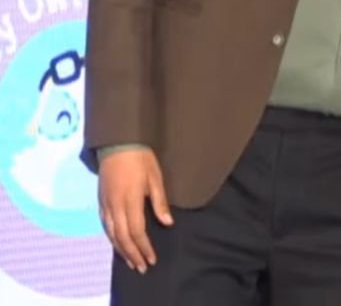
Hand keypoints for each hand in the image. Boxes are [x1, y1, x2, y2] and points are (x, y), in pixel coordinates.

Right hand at [98, 148, 171, 273]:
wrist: (116, 144)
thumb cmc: (141, 159)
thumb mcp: (155, 178)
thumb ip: (160, 202)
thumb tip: (167, 223)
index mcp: (130, 200)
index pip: (136, 231)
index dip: (144, 247)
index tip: (151, 258)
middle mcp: (115, 206)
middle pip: (122, 237)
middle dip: (132, 254)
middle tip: (141, 267)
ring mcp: (106, 204)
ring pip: (111, 234)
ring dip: (121, 249)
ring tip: (131, 261)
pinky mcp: (101, 201)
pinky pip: (105, 225)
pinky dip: (112, 238)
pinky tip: (118, 244)